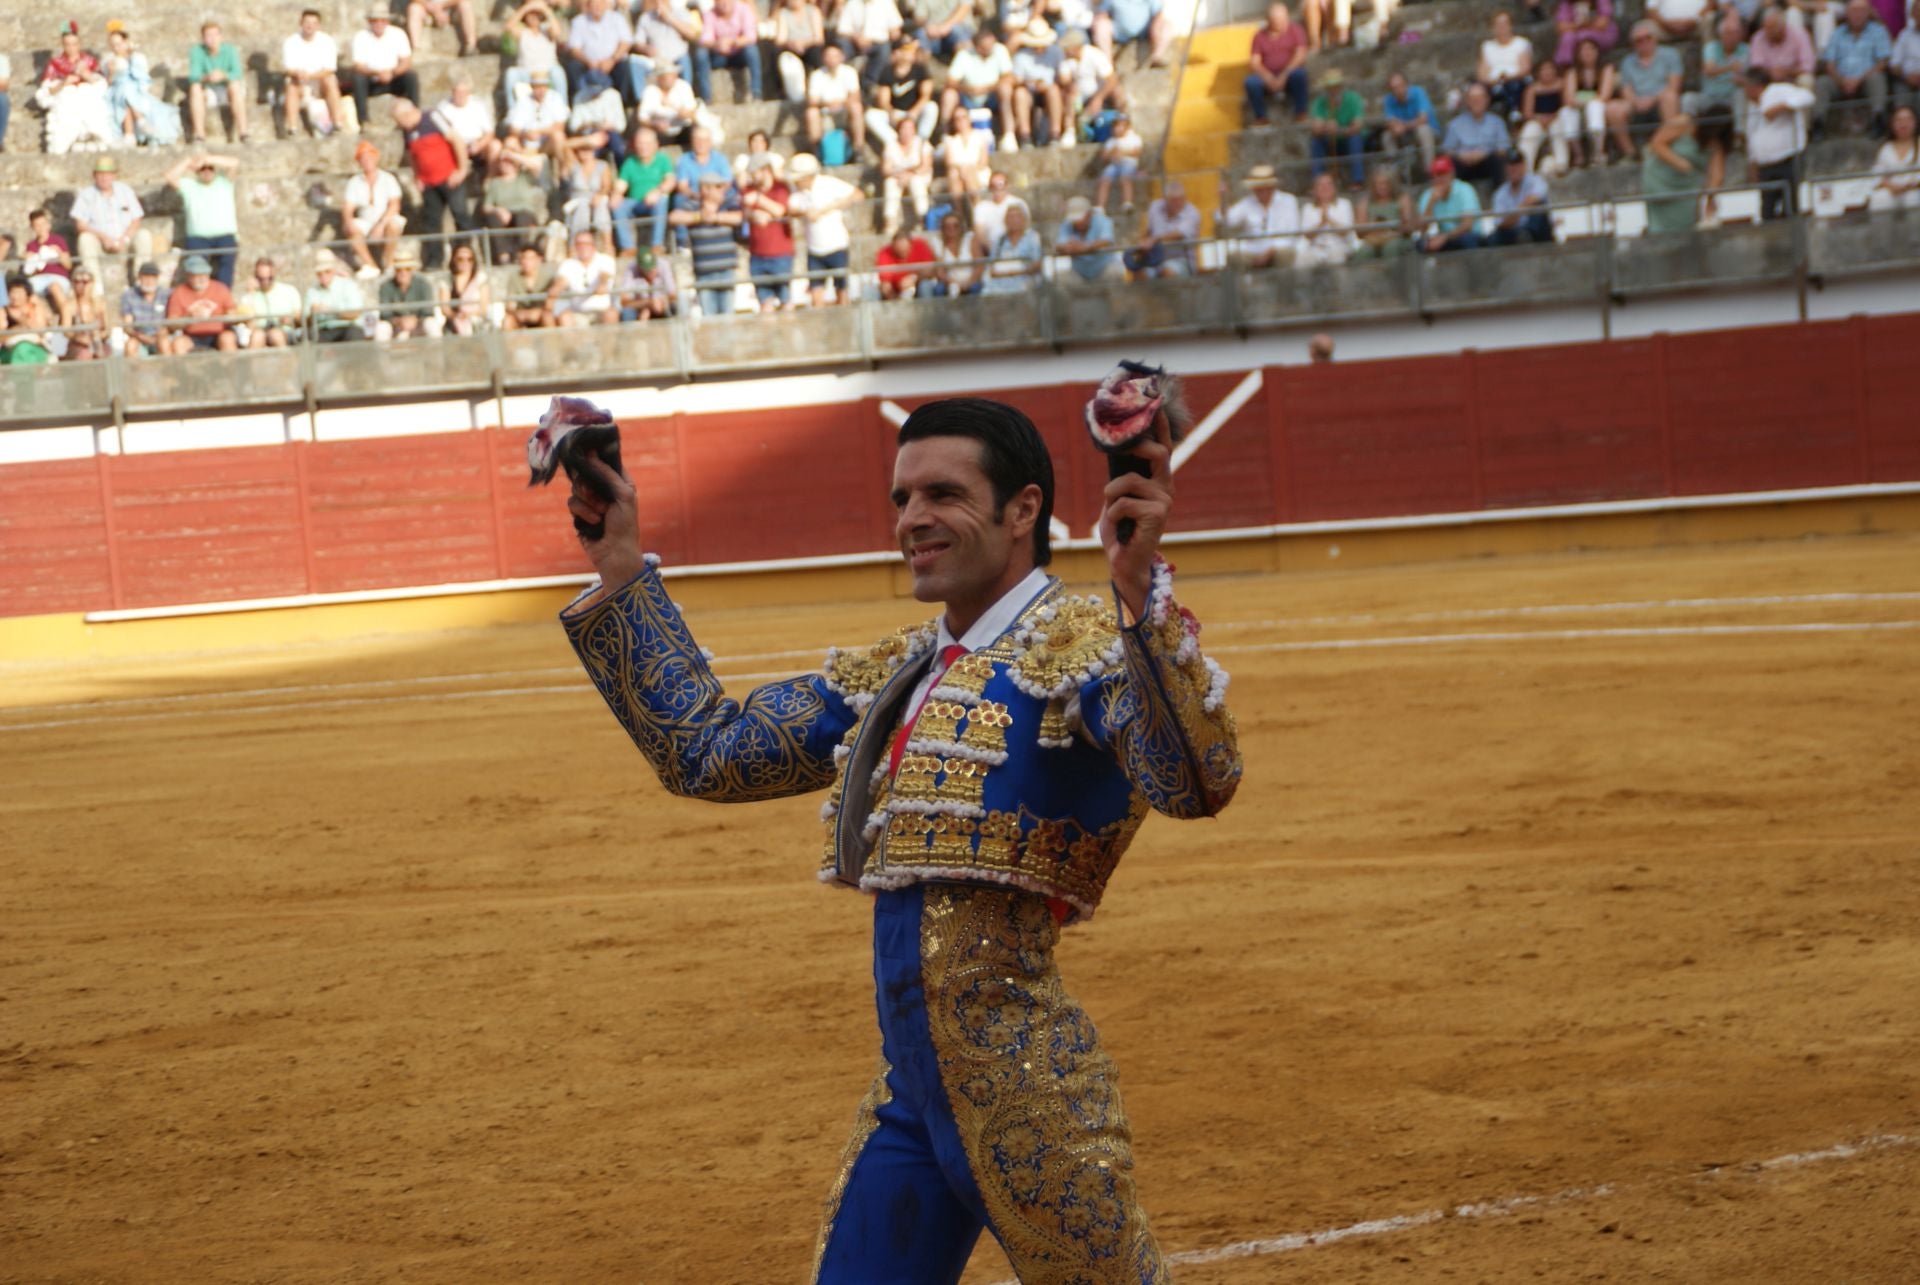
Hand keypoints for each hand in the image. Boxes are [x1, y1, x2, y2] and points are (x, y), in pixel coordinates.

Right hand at [568, 456, 648, 586]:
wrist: (615, 553)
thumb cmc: (625, 525)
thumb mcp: (623, 495)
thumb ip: (607, 474)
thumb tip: (591, 454)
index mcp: (619, 481)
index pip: (605, 461)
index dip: (596, 457)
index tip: (586, 452)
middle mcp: (604, 488)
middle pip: (585, 472)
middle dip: (590, 485)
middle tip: (600, 499)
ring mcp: (591, 500)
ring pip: (576, 487)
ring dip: (588, 501)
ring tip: (601, 514)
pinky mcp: (579, 512)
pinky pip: (572, 502)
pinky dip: (583, 512)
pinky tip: (594, 522)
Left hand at [1099, 413, 1173, 619]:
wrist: (1125, 564)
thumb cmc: (1120, 532)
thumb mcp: (1116, 498)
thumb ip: (1120, 477)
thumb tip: (1114, 450)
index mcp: (1158, 481)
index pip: (1163, 447)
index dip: (1161, 425)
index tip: (1156, 401)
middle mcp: (1166, 488)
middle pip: (1157, 453)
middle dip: (1138, 447)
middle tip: (1122, 449)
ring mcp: (1165, 501)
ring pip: (1129, 481)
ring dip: (1111, 495)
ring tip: (1111, 511)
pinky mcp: (1158, 515)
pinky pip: (1123, 502)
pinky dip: (1112, 514)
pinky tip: (1119, 527)